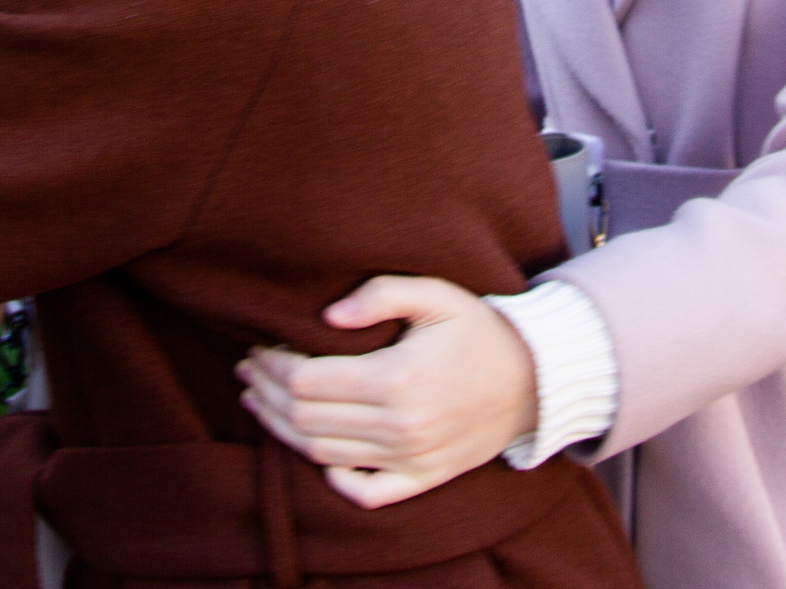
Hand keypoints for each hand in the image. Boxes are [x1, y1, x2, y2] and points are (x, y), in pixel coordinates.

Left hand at [237, 276, 537, 509]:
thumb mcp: (436, 294)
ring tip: (262, 402)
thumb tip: (327, 317)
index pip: (307, 383)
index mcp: (398, 379)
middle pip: (305, 419)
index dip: (272, 367)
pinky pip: (364, 491)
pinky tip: (312, 451)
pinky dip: (332, 477)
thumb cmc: (479, 329)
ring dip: (282, 429)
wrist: (534, 379)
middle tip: (250, 371)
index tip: (258, 349)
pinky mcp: (422, 478)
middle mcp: (401, 427)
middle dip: (267, 394)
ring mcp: (410, 459)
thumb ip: (379, 294)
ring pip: (322, 454)